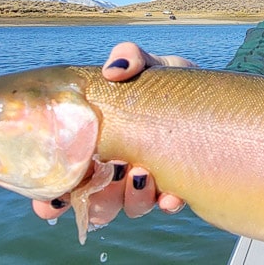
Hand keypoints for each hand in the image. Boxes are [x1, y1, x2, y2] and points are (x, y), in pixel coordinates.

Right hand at [30, 41, 191, 224]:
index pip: (65, 180)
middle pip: (93, 204)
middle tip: (107, 177)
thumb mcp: (148, 65)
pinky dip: (166, 203)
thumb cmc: (167, 82)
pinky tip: (172, 195)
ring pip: (129, 207)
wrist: (212, 94)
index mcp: (98, 145)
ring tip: (141, 173)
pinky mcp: (178, 186)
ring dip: (131, 198)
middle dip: (94, 202)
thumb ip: (129, 57)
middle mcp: (118, 169)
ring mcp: (147, 182)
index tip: (55, 200)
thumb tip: (112, 71)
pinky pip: (166, 206)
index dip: (51, 199)